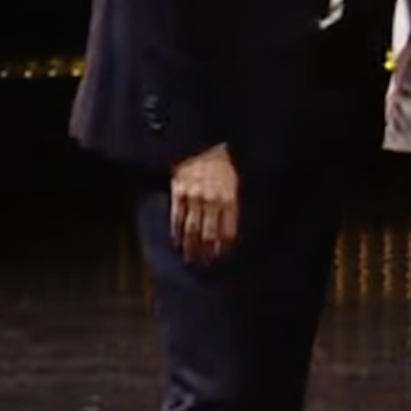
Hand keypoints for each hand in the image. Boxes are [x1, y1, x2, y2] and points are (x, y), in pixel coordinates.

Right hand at [169, 142, 238, 264]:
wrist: (199, 145)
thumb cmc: (220, 164)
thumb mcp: (233, 182)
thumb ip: (231, 204)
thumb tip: (229, 227)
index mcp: (228, 198)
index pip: (227, 229)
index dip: (225, 245)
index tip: (223, 256)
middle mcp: (211, 200)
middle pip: (209, 233)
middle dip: (207, 251)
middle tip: (205, 264)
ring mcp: (193, 198)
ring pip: (191, 229)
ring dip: (191, 247)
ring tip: (190, 259)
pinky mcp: (178, 194)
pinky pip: (177, 218)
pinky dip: (177, 233)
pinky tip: (177, 242)